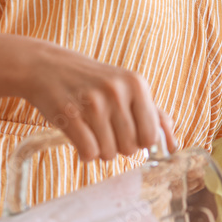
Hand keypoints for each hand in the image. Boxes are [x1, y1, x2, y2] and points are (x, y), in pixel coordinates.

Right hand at [22, 42, 177, 161]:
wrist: (47, 67)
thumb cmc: (93, 82)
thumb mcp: (126, 87)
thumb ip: (153, 114)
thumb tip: (174, 145)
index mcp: (136, 84)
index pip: (151, 137)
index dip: (140, 143)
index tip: (129, 134)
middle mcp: (116, 92)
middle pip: (130, 148)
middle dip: (119, 148)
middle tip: (106, 131)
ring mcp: (92, 103)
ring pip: (109, 153)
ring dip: (101, 151)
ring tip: (92, 132)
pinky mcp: (69, 115)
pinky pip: (89, 153)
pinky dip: (85, 153)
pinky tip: (80, 138)